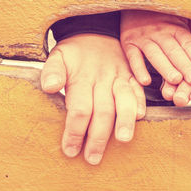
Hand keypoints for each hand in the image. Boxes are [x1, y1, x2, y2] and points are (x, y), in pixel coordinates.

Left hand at [41, 34, 145, 164]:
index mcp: (82, 78)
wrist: (97, 33)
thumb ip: (52, 71)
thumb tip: (49, 87)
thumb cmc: (76, 52)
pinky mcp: (132, 76)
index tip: (71, 150)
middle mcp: (103, 79)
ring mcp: (120, 77)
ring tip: (123, 139)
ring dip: (125, 120)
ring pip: (124, 100)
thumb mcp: (59, 55)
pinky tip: (140, 116)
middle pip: (103, 110)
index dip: (75, 131)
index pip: (79, 108)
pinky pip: (138, 89)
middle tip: (93, 158)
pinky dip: (141, 102)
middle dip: (98, 136)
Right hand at [120, 10, 190, 85]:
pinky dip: (138, 69)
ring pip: (155, 55)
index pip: (188, 43)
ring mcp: (143, 38)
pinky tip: (145, 81)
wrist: (134, 2)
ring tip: (175, 80)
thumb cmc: (161, 15)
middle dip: (184, 66)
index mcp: (175, 27)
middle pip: (174, 51)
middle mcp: (160, 32)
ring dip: (165, 68)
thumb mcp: (180, 16)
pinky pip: (133, 57)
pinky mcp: (128, 43)